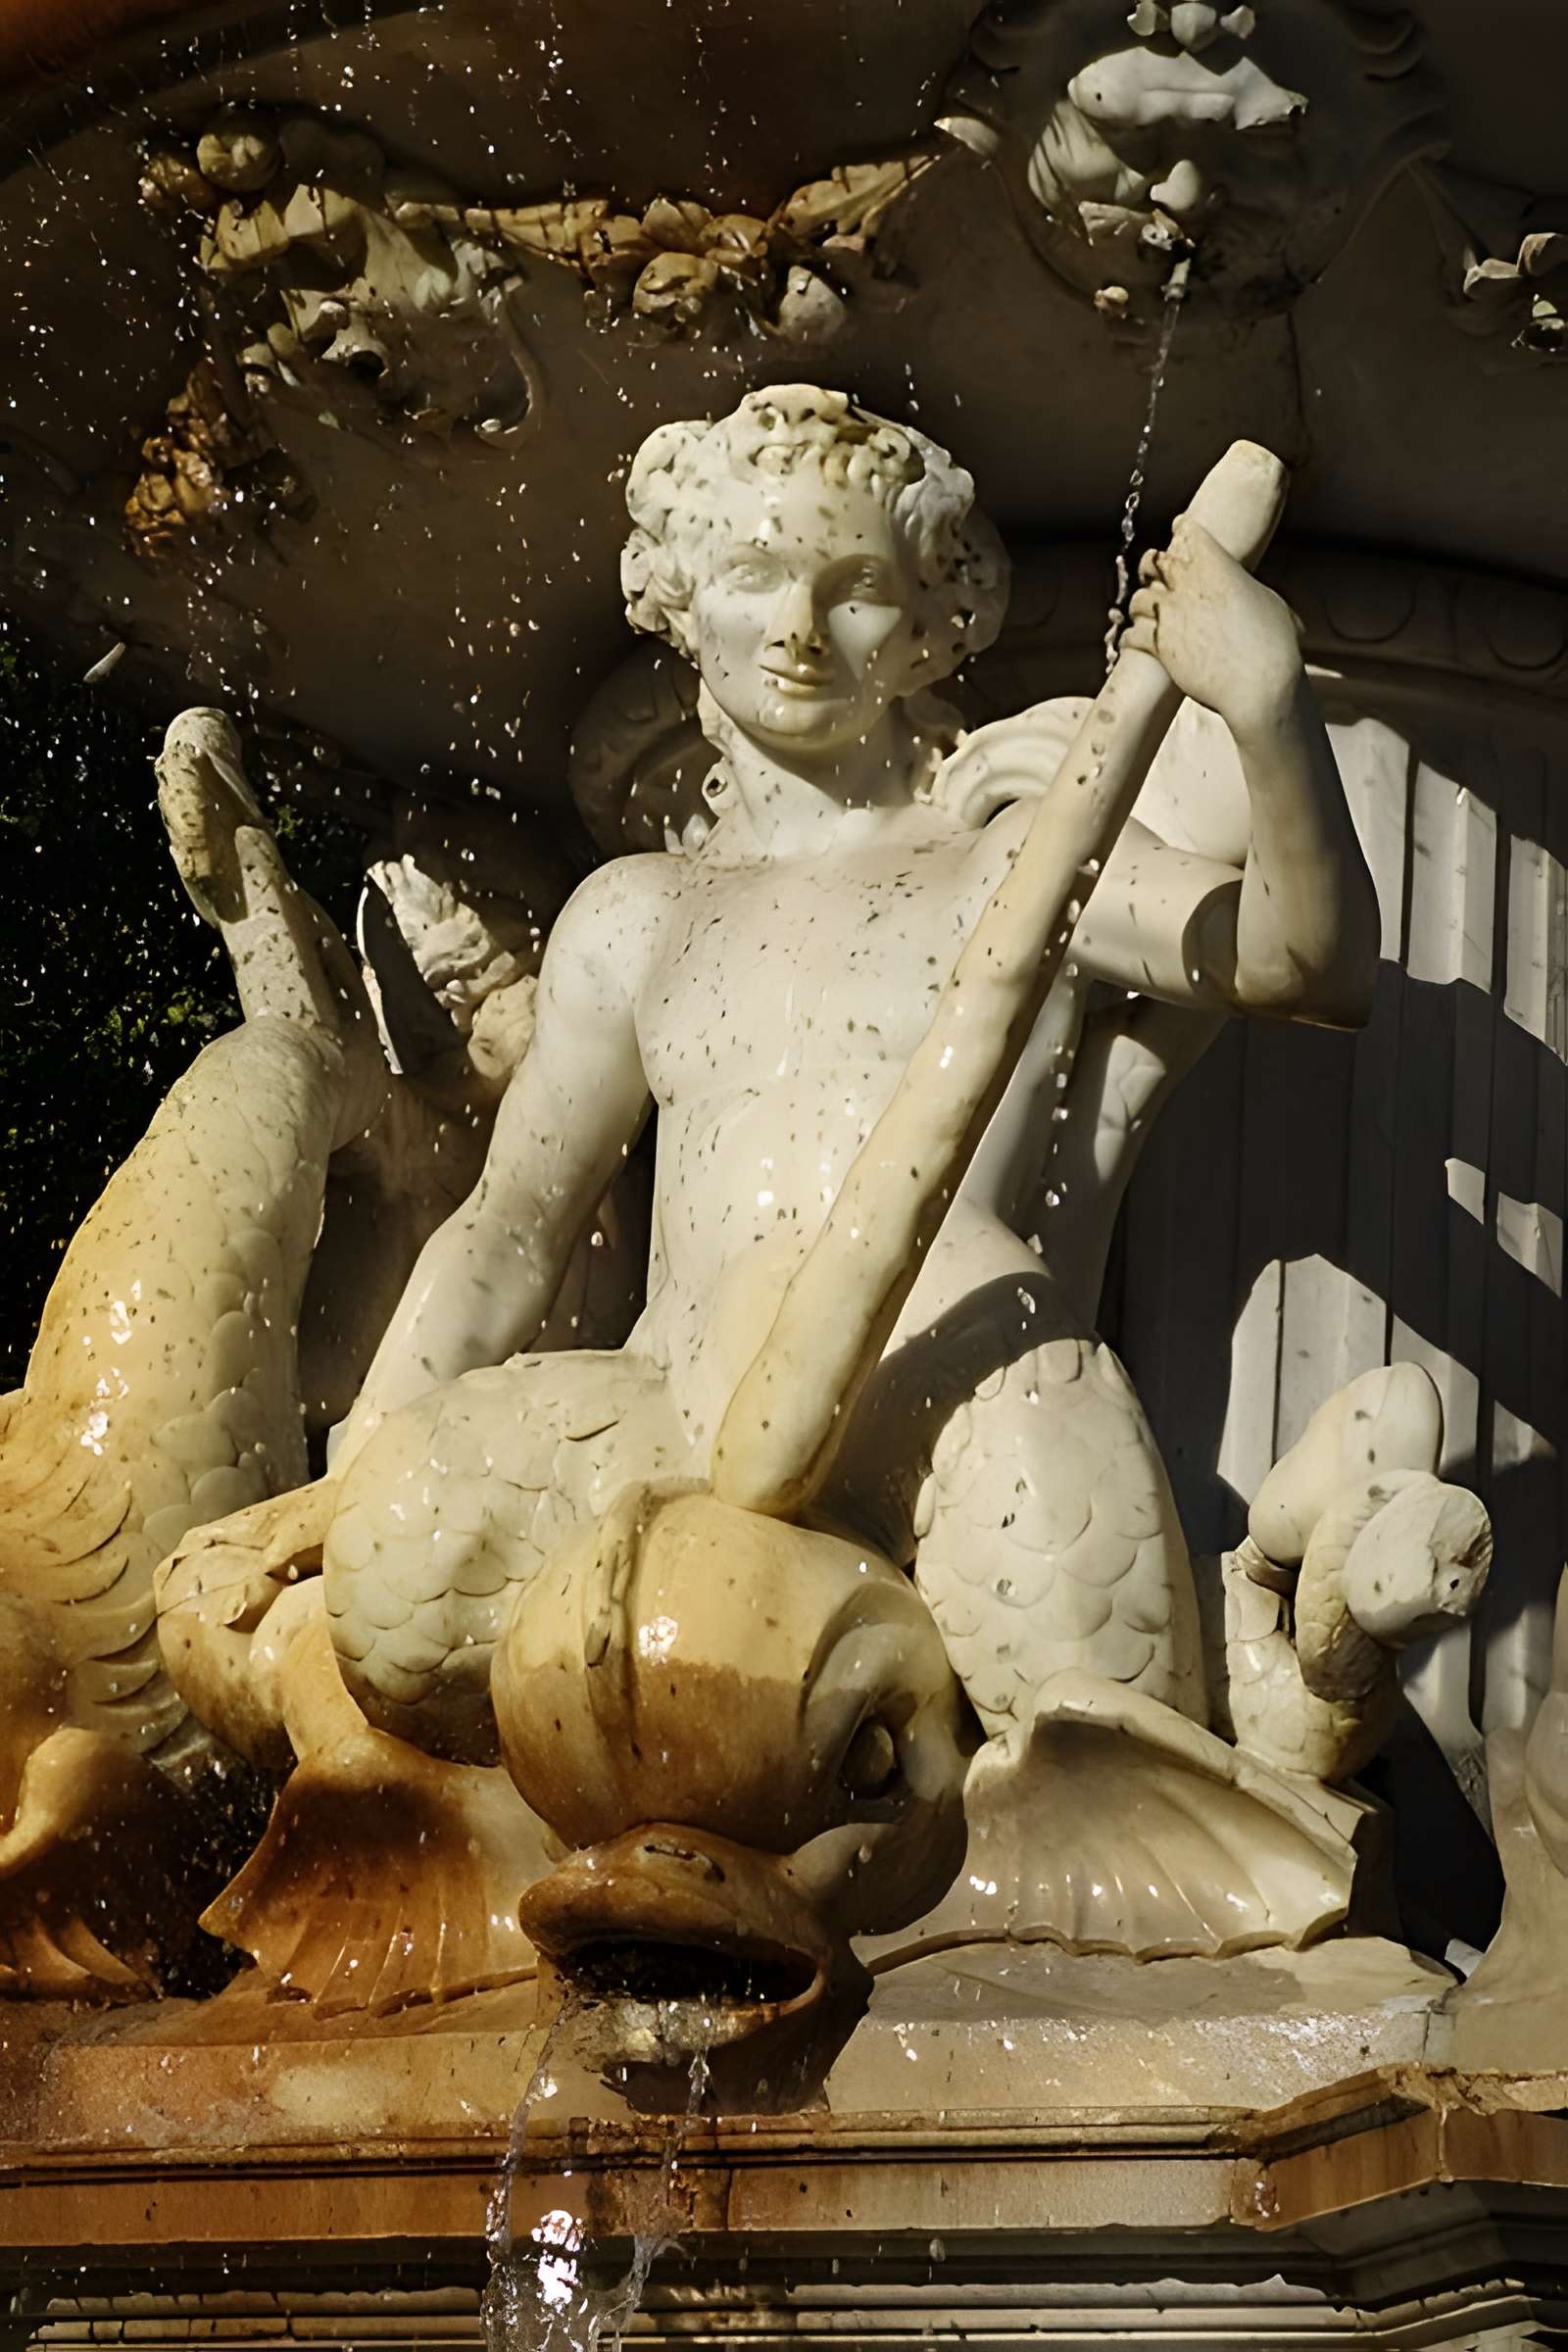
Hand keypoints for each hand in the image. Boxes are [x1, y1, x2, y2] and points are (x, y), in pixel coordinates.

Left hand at [1123, 517, 1302, 739]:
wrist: (1261, 681)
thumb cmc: (1275, 644)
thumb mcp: (1268, 602)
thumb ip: (1245, 588)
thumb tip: (1243, 590)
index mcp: (1218, 566)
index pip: (1189, 532)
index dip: (1182, 528)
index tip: (1179, 527)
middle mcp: (1190, 585)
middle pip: (1154, 561)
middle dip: (1151, 565)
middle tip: (1151, 571)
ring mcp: (1172, 615)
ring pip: (1138, 599)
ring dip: (1139, 605)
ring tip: (1141, 611)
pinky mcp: (1161, 645)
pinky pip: (1132, 635)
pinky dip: (1129, 638)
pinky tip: (1130, 641)